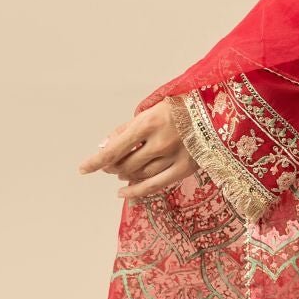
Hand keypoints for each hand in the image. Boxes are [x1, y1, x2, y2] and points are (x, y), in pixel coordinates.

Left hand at [78, 98, 195, 201]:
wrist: (215, 111)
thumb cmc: (180, 106)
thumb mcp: (150, 109)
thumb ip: (126, 128)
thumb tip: (103, 146)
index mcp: (148, 123)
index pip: (114, 149)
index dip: (95, 161)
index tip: (83, 169)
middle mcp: (160, 142)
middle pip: (125, 164)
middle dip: (112, 166)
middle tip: (110, 164)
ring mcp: (173, 157)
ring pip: (139, 175)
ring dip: (125, 175)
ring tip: (122, 171)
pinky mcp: (184, 168)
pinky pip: (155, 185)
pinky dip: (137, 191)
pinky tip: (125, 193)